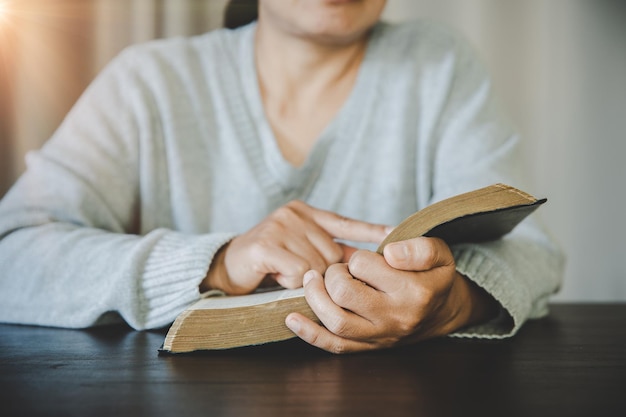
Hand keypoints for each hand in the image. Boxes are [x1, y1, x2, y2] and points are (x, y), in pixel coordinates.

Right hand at [200, 200, 390, 294]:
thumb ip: (331, 251)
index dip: (371, 230)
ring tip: (282, 272)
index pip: (345, 222)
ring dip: (302, 279)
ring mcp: (279, 227)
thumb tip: (367, 260)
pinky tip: (275, 275)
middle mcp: (294, 214)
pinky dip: (289, 282)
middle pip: (332, 254)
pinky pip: (297, 273)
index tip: (396, 233)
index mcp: (306, 212)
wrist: (230, 266)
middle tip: (297, 271)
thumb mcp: (303, 250)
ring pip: (315, 267)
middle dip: (321, 272)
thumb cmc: (272, 260)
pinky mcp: (265, 244)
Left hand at [285, 237, 498, 352]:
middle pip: (344, 293)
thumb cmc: (434, 276)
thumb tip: (390, 252)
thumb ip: (419, 247)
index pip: (365, 266)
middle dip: (332, 274)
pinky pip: (335, 345)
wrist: (442, 311)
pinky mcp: (368, 347)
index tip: (365, 258)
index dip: (357, 257)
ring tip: (313, 280)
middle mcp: (395, 317)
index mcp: (413, 291)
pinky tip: (292, 318)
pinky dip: (310, 333)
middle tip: (338, 267)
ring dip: (316, 298)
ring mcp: (379, 336)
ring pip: (336, 321)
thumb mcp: (439, 253)